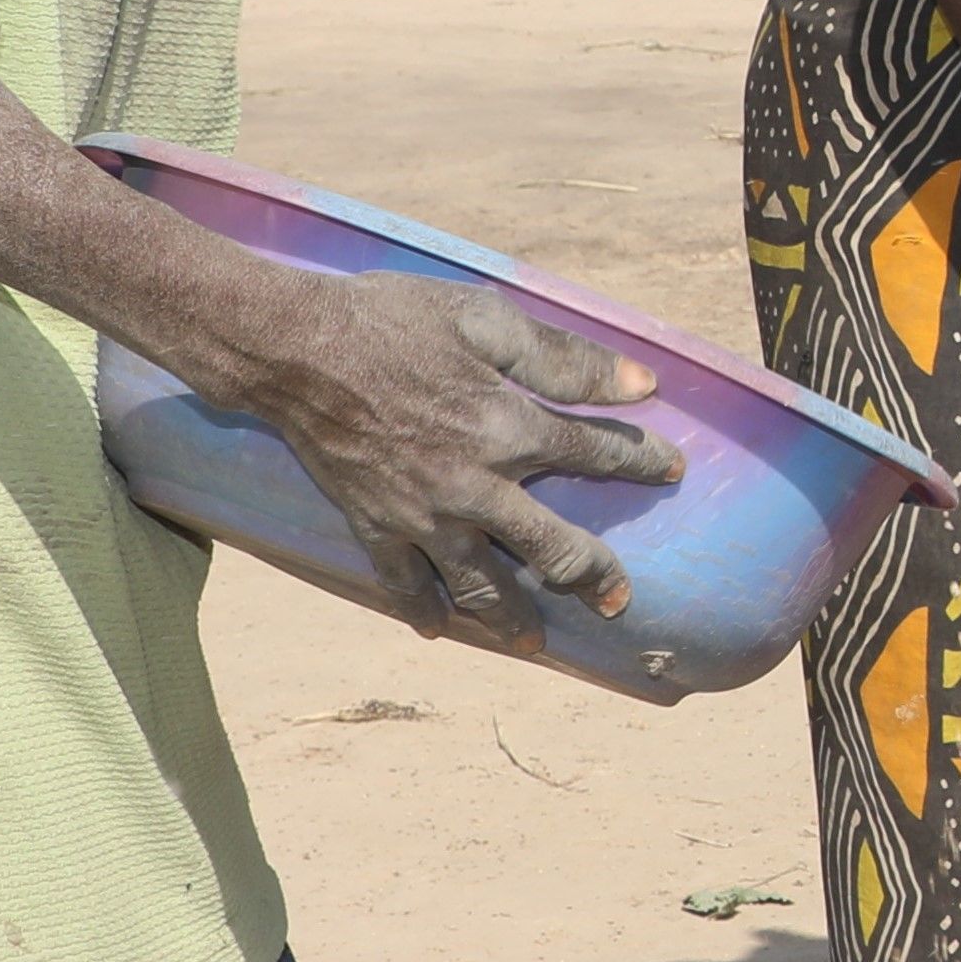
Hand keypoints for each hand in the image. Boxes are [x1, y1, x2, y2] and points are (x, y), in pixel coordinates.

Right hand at [237, 278, 688, 629]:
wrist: (290, 348)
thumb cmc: (390, 321)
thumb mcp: (485, 321)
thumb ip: (566, 359)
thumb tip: (644, 384)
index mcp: (511, 429)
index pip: (598, 456)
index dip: (642, 462)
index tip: (670, 470)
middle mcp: (475, 486)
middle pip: (552, 548)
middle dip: (593, 576)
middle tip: (619, 600)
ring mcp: (423, 515)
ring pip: (481, 585)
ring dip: (514, 616)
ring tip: (538, 641)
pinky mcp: (372, 526)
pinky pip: (402, 583)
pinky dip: (421, 609)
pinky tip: (437, 629)